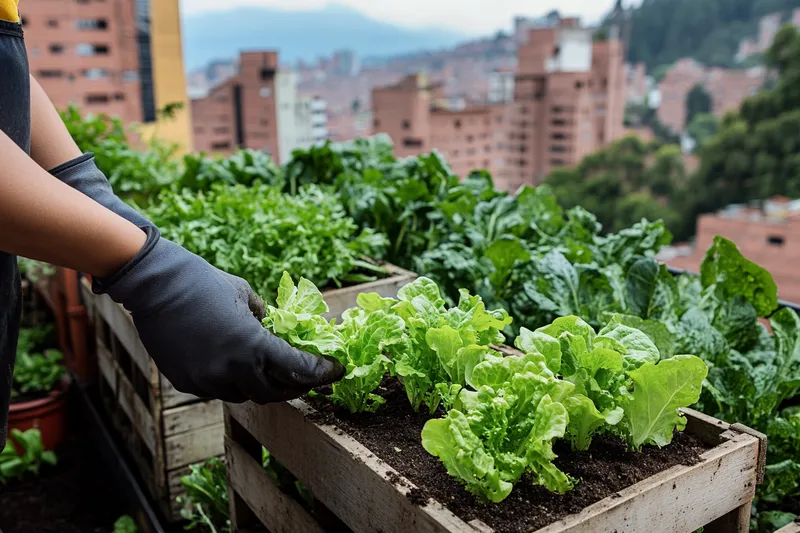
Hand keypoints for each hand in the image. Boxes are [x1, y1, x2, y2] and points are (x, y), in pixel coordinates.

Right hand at [96, 227, 343, 402]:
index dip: (321, 373)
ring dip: (264, 385)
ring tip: (275, 372)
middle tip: (310, 376)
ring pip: (246, 394)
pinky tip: (239, 367)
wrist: (156, 284)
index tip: (336, 371)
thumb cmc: (206, 282)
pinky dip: (236, 382)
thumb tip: (280, 334)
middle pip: (275, 392)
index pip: (298, 371)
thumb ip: (266, 321)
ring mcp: (208, 381)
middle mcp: (232, 370)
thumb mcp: (246, 295)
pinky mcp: (188, 383)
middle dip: (297, 386)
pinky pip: (221, 390)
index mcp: (252, 347)